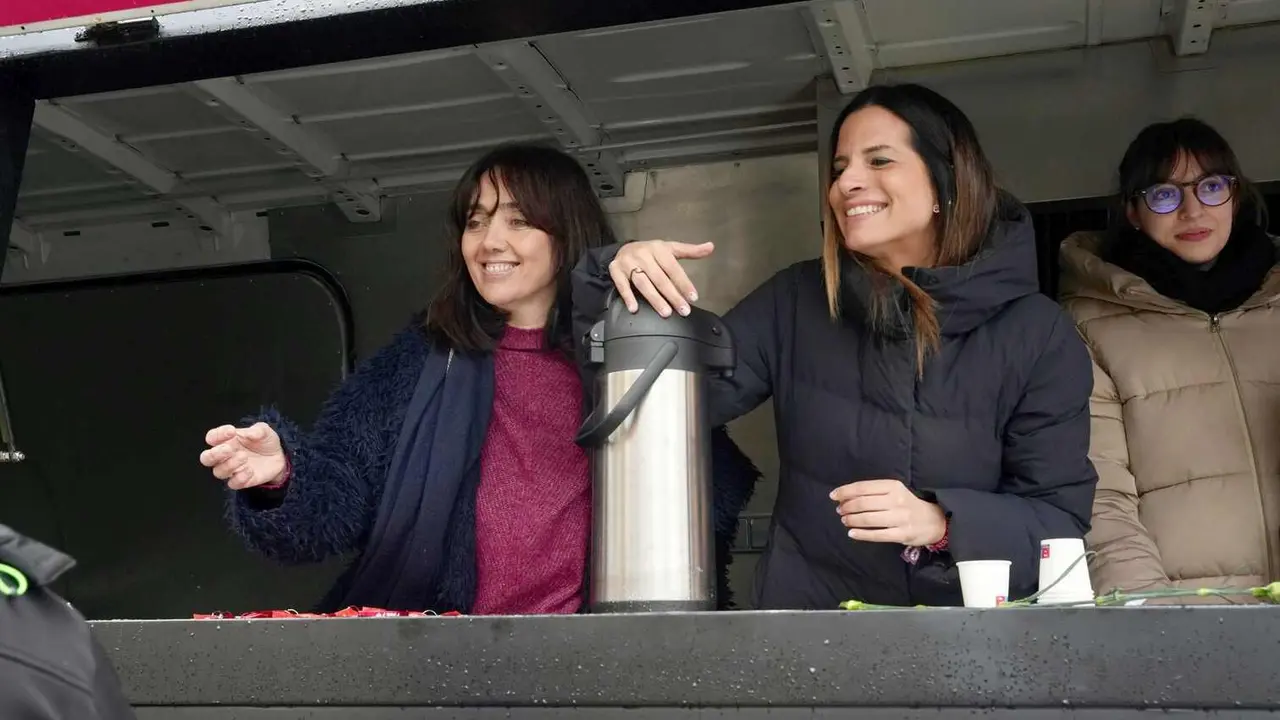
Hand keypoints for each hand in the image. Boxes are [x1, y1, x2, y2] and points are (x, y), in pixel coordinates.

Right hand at [199, 422, 286, 490]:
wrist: (278, 457)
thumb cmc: (265, 442)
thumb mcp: (264, 431)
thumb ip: (258, 430)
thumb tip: (250, 432)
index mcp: (226, 440)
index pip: (212, 437)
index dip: (218, 434)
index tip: (232, 431)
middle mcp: (225, 456)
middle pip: (206, 458)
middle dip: (214, 454)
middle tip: (228, 449)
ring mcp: (232, 469)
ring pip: (219, 472)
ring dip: (229, 464)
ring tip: (244, 457)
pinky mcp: (241, 481)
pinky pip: (233, 483)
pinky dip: (239, 478)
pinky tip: (250, 470)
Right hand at [608, 240, 714, 316]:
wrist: (624, 249)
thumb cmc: (651, 252)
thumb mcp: (670, 249)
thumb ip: (690, 251)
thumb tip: (711, 247)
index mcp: (659, 249)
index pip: (673, 268)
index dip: (684, 283)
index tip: (693, 297)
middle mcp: (643, 255)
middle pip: (660, 278)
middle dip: (673, 295)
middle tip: (683, 310)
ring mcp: (628, 263)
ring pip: (643, 283)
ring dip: (654, 299)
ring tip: (666, 312)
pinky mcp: (615, 270)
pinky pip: (622, 285)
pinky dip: (628, 297)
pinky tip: (634, 309)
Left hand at [830, 479, 946, 545]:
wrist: (934, 520)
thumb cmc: (908, 504)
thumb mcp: (894, 491)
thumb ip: (873, 492)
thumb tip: (845, 496)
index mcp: (893, 486)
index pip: (863, 487)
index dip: (845, 492)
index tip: (834, 496)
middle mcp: (896, 500)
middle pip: (863, 503)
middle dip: (847, 507)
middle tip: (840, 511)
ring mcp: (900, 518)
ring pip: (868, 519)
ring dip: (852, 520)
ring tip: (845, 520)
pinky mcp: (902, 534)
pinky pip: (877, 535)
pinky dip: (861, 534)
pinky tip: (852, 533)